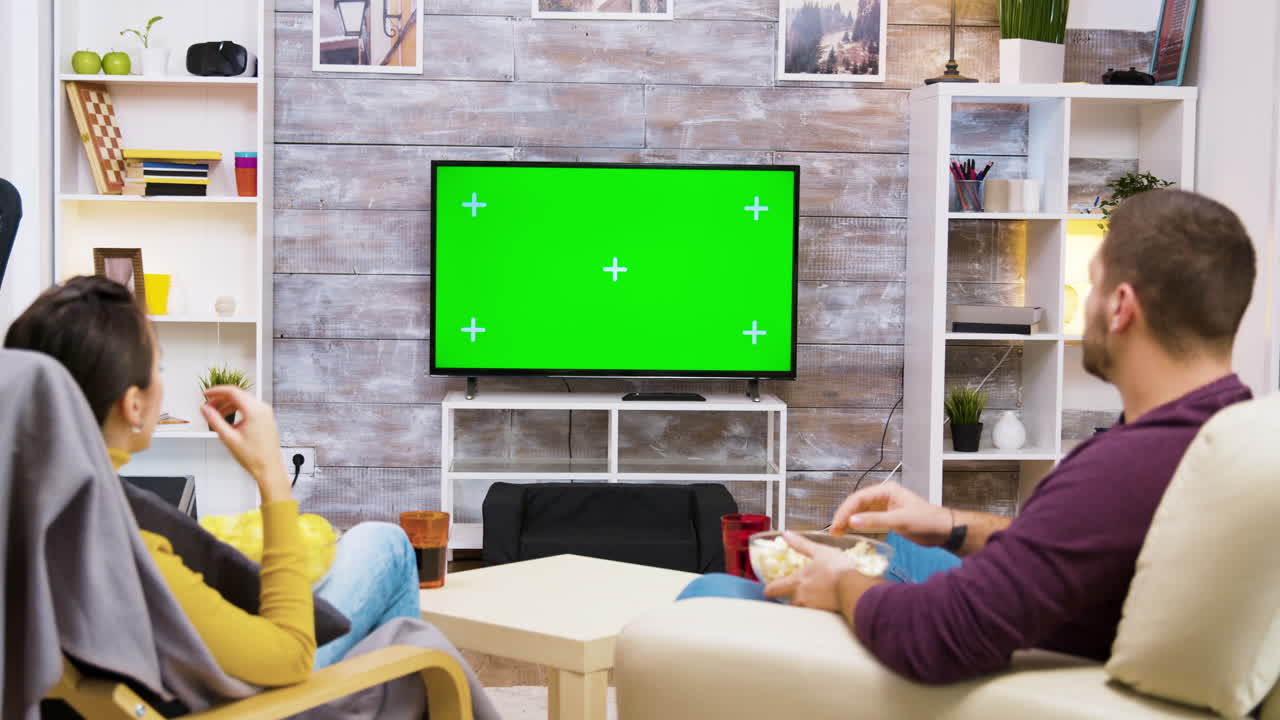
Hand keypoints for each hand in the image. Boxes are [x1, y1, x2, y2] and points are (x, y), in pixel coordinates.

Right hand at [202, 386, 290, 503]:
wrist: (269, 468)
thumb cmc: (254, 457)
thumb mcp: (228, 437)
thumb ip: (214, 420)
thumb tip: (205, 409)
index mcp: (255, 411)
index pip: (233, 392)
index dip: (217, 391)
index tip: (206, 393)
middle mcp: (263, 409)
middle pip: (238, 395)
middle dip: (221, 399)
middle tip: (208, 406)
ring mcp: (267, 414)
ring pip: (244, 402)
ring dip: (229, 405)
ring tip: (216, 415)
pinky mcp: (267, 419)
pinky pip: (250, 409)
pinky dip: (238, 410)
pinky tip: (229, 420)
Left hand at [763, 532, 853, 611]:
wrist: (854, 589)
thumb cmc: (838, 569)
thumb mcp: (820, 551)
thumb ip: (801, 544)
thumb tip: (786, 535)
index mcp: (797, 581)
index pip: (774, 588)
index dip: (769, 590)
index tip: (768, 589)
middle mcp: (801, 597)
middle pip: (786, 602)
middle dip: (785, 599)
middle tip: (789, 595)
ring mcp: (812, 608)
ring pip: (800, 609)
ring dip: (801, 605)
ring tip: (810, 599)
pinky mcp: (824, 615)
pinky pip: (814, 615)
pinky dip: (816, 611)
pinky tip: (823, 606)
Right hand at [831, 482, 950, 546]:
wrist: (944, 531)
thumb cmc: (926, 521)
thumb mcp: (900, 521)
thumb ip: (875, 521)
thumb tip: (851, 521)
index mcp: (886, 491)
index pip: (858, 498)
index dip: (845, 511)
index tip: (836, 525)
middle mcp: (883, 496)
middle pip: (856, 504)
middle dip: (844, 516)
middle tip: (834, 531)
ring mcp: (884, 506)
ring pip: (860, 511)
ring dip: (849, 521)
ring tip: (838, 533)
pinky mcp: (887, 517)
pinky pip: (867, 519)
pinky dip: (858, 525)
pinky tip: (850, 532)